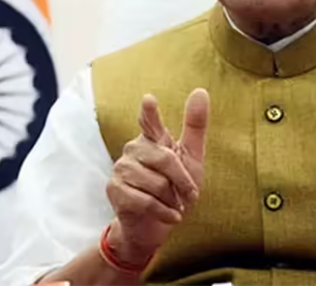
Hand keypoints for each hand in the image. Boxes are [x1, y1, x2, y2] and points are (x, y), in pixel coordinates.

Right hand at [104, 89, 209, 265]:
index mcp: (153, 138)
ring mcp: (121, 168)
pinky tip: (169, 215)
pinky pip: (146, 201)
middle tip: (189, 195)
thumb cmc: (176, 188)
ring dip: (172, 199)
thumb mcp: (192, 157)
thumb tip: (200, 91)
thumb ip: (194, 126)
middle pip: (165, 159)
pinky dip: (164, 212)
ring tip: (172, 203)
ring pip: (156, 183)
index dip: (149, 112)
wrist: (156, 225)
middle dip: (183, 181)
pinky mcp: (115, 190)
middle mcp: (134, 149)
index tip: (149, 99)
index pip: (149, 121)